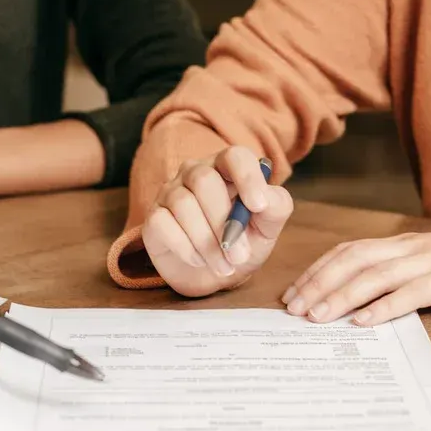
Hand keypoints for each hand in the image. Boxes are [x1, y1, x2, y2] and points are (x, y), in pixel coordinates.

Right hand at [140, 146, 293, 296]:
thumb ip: (275, 207)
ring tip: (224, 266)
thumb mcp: (267, 227)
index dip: (247, 177)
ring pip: (183, 205)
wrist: (215, 274)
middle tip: (240, 256)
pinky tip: (199, 260)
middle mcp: (196, 172)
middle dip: (224, 222)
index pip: (235, 156)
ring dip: (207, 242)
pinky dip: (184, 247)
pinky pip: (163, 224)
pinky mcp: (154, 217)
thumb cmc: (243, 243)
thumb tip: (265, 198)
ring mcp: (171, 192)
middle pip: (204, 181)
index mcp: (227, 168)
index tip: (258, 206)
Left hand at [282, 232, 430, 326]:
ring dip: (343, 296)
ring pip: (377, 275)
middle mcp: (408, 248)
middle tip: (294, 309)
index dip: (317, 271)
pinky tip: (364, 322)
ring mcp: (430, 261)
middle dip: (319, 283)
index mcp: (399, 244)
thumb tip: (351, 303)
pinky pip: (413, 293)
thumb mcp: (422, 267)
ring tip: (318, 316)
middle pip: (354, 260)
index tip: (292, 294)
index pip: (348, 251)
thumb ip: (392, 277)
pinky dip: (386, 307)